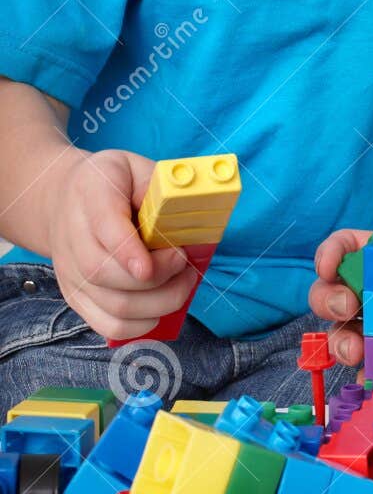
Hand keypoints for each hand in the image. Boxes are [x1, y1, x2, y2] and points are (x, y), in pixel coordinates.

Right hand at [42, 147, 197, 340]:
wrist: (64, 199)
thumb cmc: (111, 183)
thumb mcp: (135, 166)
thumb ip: (158, 184)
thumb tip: (186, 210)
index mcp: (90, 196)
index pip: (107, 229)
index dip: (135, 250)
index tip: (172, 256)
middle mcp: (72, 240)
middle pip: (110, 274)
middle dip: (162, 276)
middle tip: (186, 261)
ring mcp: (71, 274)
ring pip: (115, 307)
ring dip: (160, 302)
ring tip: (183, 281)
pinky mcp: (76, 298)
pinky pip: (109, 326)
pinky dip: (142, 325)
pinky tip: (160, 306)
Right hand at [309, 229, 371, 365]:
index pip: (343, 246)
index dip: (330, 253)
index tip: (327, 267)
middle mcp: (365, 291)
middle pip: (327, 293)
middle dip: (328, 301)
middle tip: (347, 307)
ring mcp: (369, 326)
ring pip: (338, 334)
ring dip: (340, 343)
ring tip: (355, 352)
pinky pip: (360, 369)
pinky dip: (361, 375)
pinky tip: (367, 378)